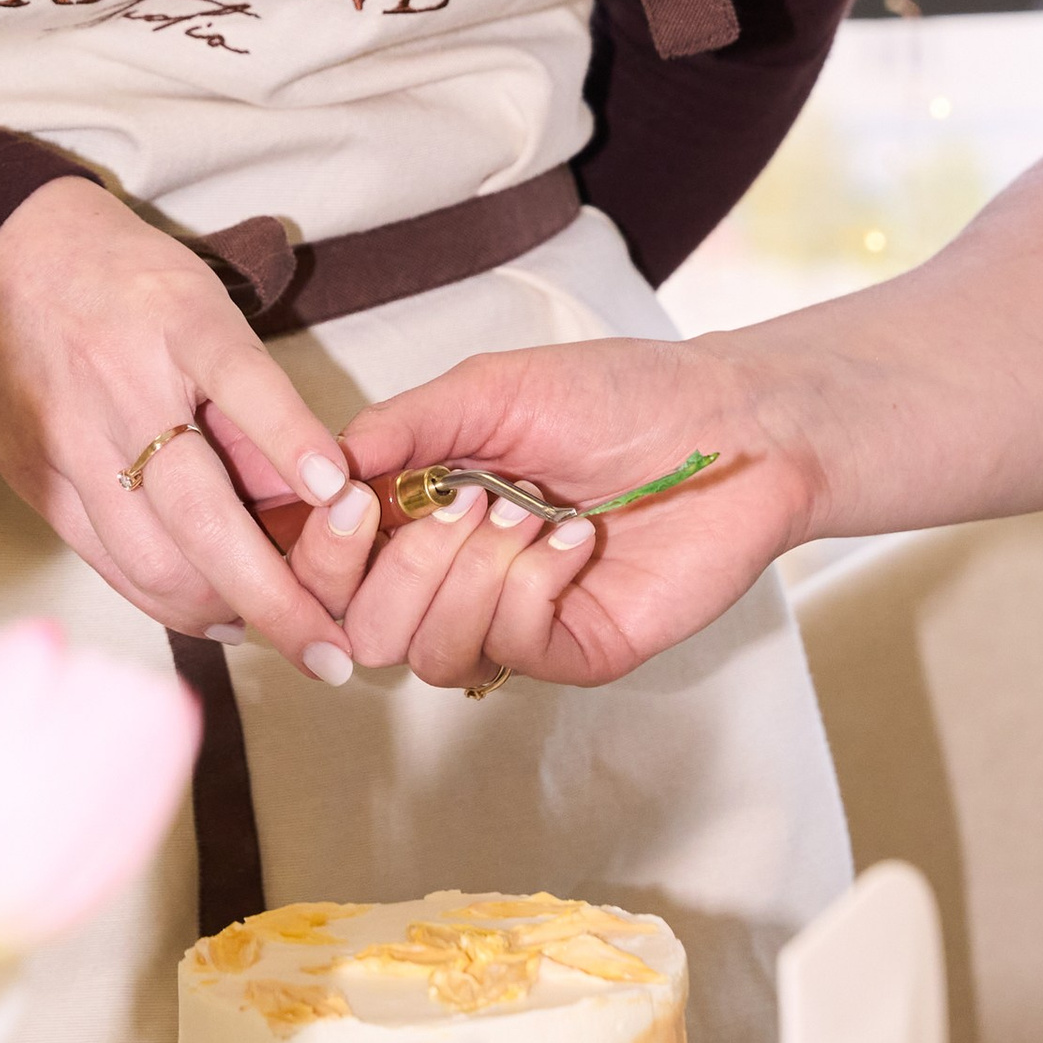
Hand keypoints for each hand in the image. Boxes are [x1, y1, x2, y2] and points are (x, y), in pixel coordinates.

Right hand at [0, 178, 363, 676]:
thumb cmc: (117, 276)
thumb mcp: (199, 301)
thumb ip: (250, 395)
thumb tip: (310, 496)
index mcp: (177, 321)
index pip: (244, 384)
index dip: (294, 442)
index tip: (343, 496)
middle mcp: (121, 386)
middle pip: (200, 512)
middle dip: (273, 595)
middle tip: (331, 649)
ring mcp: (71, 442)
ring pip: (153, 560)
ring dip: (224, 611)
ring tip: (279, 634)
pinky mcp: (36, 482)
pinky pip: (109, 563)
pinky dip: (167, 601)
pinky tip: (212, 615)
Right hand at [339, 339, 820, 688]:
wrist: (727, 423)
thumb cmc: (614, 395)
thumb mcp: (488, 391)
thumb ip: (399, 429)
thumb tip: (315, 472)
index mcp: (421, 514)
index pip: (331, 571)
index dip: (322, 552)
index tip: (351, 501)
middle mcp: (455, 577)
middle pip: (362, 629)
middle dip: (397, 567)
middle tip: (461, 501)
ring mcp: (514, 620)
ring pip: (428, 652)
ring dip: (467, 576)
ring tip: (523, 513)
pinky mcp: (575, 651)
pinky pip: (511, 650)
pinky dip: (532, 587)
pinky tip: (575, 538)